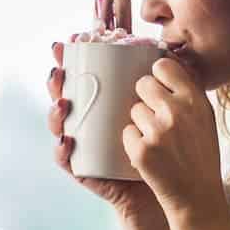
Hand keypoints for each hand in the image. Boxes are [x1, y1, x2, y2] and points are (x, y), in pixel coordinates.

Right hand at [48, 0, 161, 222]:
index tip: (73, 40)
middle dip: (57, 80)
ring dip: (55, 112)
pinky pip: (67, 160)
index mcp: (105, 104)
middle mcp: (89, 121)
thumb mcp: (164, 111)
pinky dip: (62, 150)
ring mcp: (84, 145)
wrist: (174, 189)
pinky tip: (67, 140)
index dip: (74, 58)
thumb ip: (161, 85)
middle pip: (65, 95)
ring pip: (60, 125)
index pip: (85, 77)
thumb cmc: (169, 147)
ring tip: (63, 103)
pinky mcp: (84, 169)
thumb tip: (166, 51)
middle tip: (59, 68)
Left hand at [123, 52, 229, 227]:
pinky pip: (127, 133)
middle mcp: (177, 111)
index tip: (158, 86)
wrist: (198, 196)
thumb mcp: (204, 119)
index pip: (163, 66)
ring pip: (133, 111)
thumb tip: (164, 65)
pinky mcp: (142, 151)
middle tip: (156, 119)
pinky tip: (152, 156)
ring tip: (159, 143)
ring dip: (140, 124)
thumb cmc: (200, 155)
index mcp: (195, 100)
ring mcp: (158, 131)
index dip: (157, 75)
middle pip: (142, 84)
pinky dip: (134, 144)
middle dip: (144, 98)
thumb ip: (187, 93)